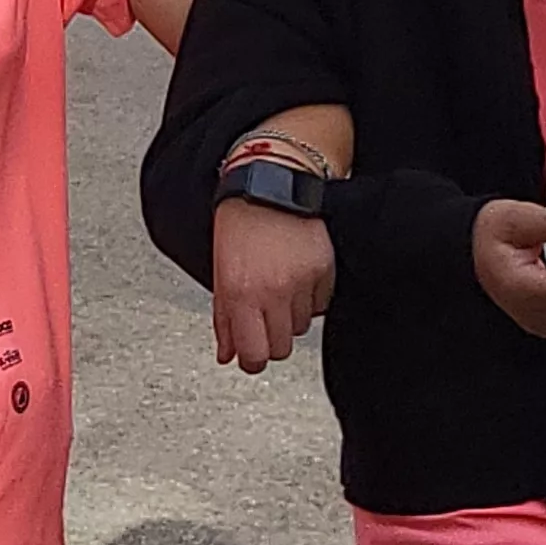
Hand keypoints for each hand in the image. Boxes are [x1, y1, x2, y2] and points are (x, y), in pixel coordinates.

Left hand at [214, 199, 334, 373]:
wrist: (271, 184)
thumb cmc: (239, 224)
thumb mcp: (220, 272)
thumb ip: (223, 318)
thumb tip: (227, 354)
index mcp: (241, 294)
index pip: (254, 355)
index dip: (252, 360)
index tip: (250, 356)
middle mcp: (273, 291)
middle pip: (281, 349)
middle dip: (270, 340)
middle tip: (263, 319)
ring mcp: (302, 282)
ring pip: (301, 328)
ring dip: (290, 316)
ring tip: (278, 288)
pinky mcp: (325, 272)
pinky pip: (320, 305)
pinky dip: (309, 299)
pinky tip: (296, 277)